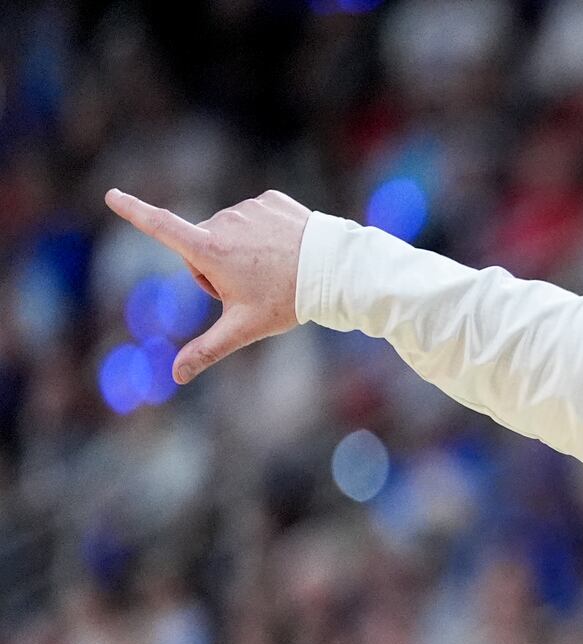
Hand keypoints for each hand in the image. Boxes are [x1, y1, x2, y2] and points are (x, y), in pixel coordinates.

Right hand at [104, 188, 310, 383]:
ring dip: (242, 249)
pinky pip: (256, 217)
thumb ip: (206, 350)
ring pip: (231, 232)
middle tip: (251, 286)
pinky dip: (266, 232)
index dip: (134, 211)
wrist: (337, 272)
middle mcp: (224, 221)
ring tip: (274, 268)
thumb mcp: (244, 329)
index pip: (161, 227)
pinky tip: (286, 247)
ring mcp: (248, 207)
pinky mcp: (271, 199)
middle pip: (202, 245)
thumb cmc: (287, 301)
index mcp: (210, 249)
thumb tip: (176, 376)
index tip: (111, 195)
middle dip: (216, 266)